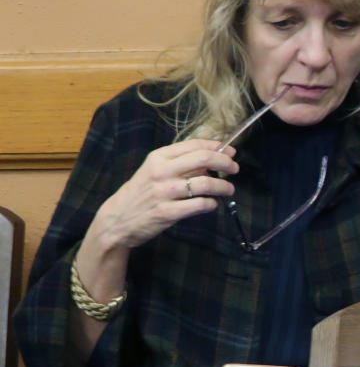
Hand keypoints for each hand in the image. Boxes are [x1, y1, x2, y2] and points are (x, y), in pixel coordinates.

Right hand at [89, 139, 238, 252]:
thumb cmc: (140, 193)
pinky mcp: (166, 212)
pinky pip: (199, 205)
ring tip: (228, 190)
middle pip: (203, 159)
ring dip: (223, 186)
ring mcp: (163, 192)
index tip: (231, 153)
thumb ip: (180, 164)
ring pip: (205, 183)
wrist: (116, 220)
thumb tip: (212, 159)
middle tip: (235, 169)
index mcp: (158, 157)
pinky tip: (212, 204)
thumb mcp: (155, 171)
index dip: (217, 147)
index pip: (195, 145)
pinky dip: (211, 204)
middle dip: (225, 163)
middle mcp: (161, 172)